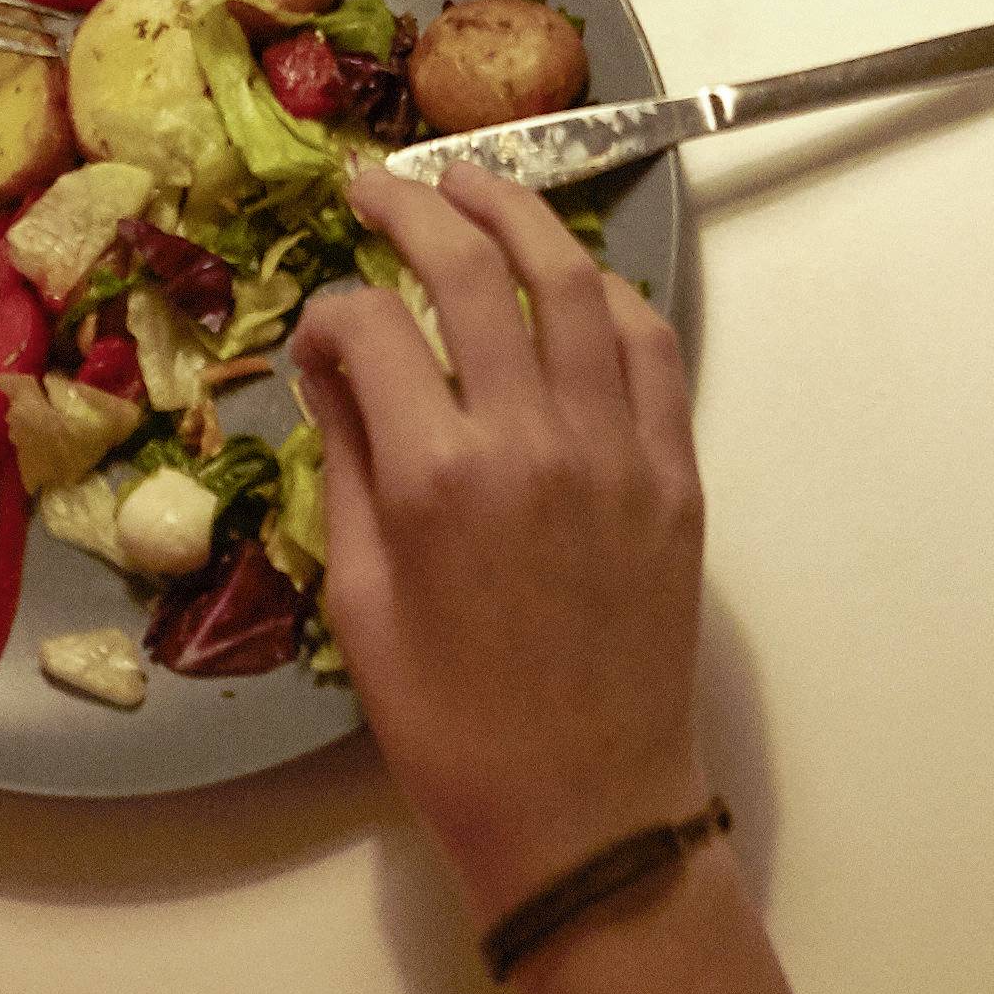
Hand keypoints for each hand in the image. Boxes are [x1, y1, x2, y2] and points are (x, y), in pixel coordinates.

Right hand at [294, 166, 709, 934]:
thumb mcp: (360, 604)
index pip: (375, 330)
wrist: (585, 809)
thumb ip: (347, 467)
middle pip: (474, 271)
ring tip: (475, 184)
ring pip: (574, 283)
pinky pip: (649, 346)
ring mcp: (616, 446)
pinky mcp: (673, 469)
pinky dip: (607, 295)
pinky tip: (572, 279)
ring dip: (520, 217)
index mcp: (437, 477)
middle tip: (378, 183)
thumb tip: (336, 365)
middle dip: (417, 208)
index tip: (319, 327)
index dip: (334, 311)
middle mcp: (533, 438)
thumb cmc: (450, 727)